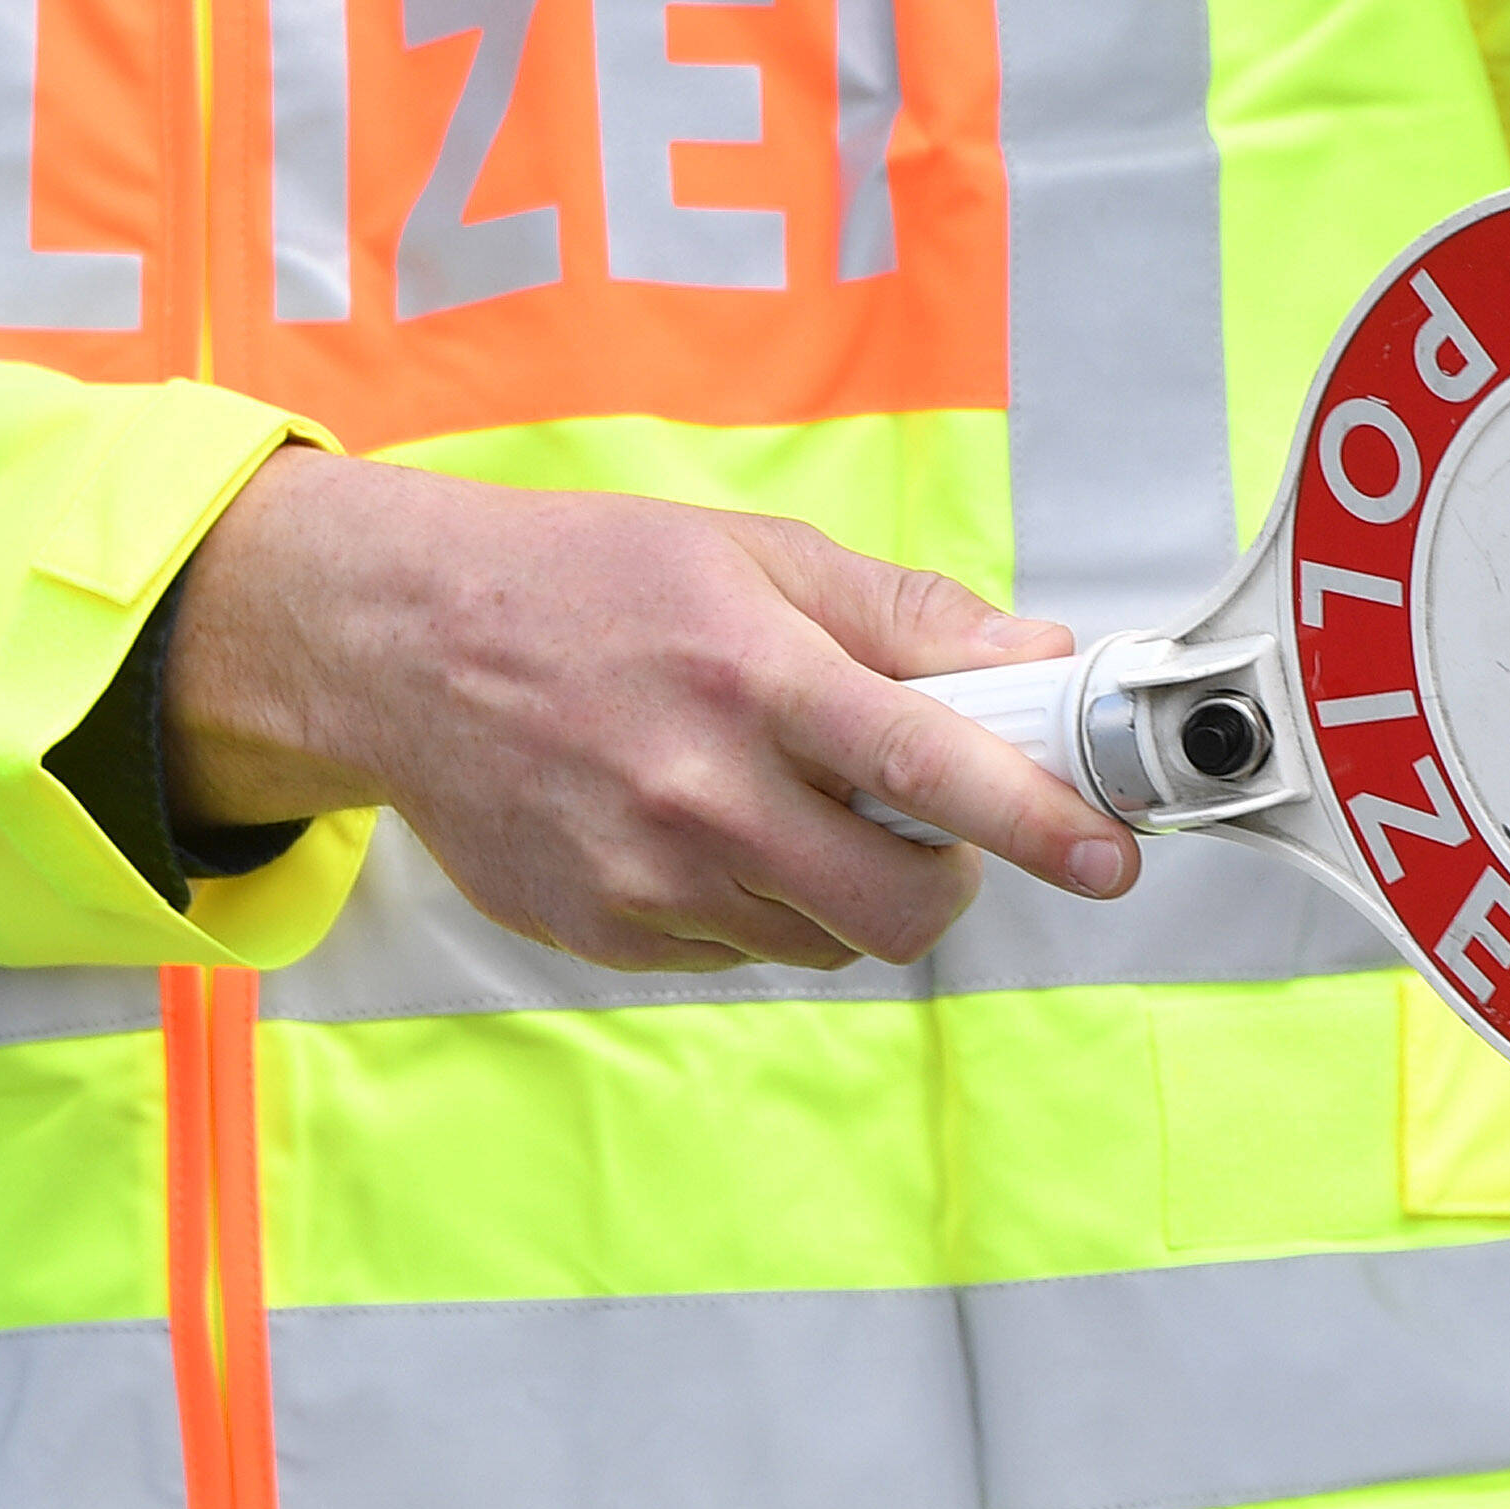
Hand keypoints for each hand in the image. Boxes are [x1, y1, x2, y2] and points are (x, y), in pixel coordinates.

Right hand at [161, 451, 1134, 971]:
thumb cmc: (587, 584)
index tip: (1110, 854)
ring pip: (825, 940)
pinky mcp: (605, 931)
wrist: (400, 645)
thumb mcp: (751, 556)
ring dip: (843, 889)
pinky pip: (741, 952)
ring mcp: (648, 875)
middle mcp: (702, 788)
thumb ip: (903, 617)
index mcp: (754, 674)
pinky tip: (696, 825)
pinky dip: (754, 905)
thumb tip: (1039, 656)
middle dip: (945, 879)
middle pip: (898, 907)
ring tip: (777, 798)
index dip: (1036, 818)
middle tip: (925, 826)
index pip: (931, 765)